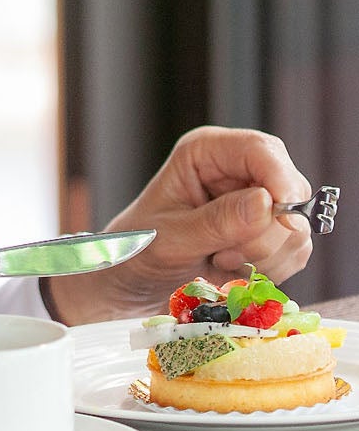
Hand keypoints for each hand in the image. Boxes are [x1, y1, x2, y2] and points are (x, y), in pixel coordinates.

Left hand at [44, 126, 313, 325]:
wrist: (135, 279)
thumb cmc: (140, 247)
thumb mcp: (172, 236)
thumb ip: (219, 221)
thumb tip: (268, 203)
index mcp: (206, 153)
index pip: (262, 150)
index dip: (280, 179)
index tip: (282, 216)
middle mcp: (236, 171)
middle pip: (289, 189)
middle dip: (266, 232)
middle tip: (224, 254)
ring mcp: (257, 202)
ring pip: (295, 228)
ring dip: (263, 256)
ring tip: (218, 261)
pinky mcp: (269, 233)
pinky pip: (294, 253)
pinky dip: (268, 270)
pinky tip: (231, 270)